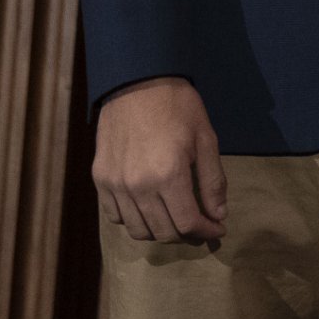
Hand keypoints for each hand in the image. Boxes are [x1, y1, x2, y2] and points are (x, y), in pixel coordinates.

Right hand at [93, 76, 225, 244]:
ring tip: (176, 219)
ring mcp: (114, 185)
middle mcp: (137, 187)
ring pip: (137, 230)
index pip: (187, 223)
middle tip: (201, 225)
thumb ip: (213, 181)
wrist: (138, 83)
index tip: (218, 229)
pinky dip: (134, 220)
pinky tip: (149, 209)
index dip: (206, 232)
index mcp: (168, 176)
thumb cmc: (179, 107)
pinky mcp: (100, 179)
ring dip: (160, 231)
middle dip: (187, 235)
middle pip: (163, 232)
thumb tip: (218, 215)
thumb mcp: (206, 140)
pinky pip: (115, 216)